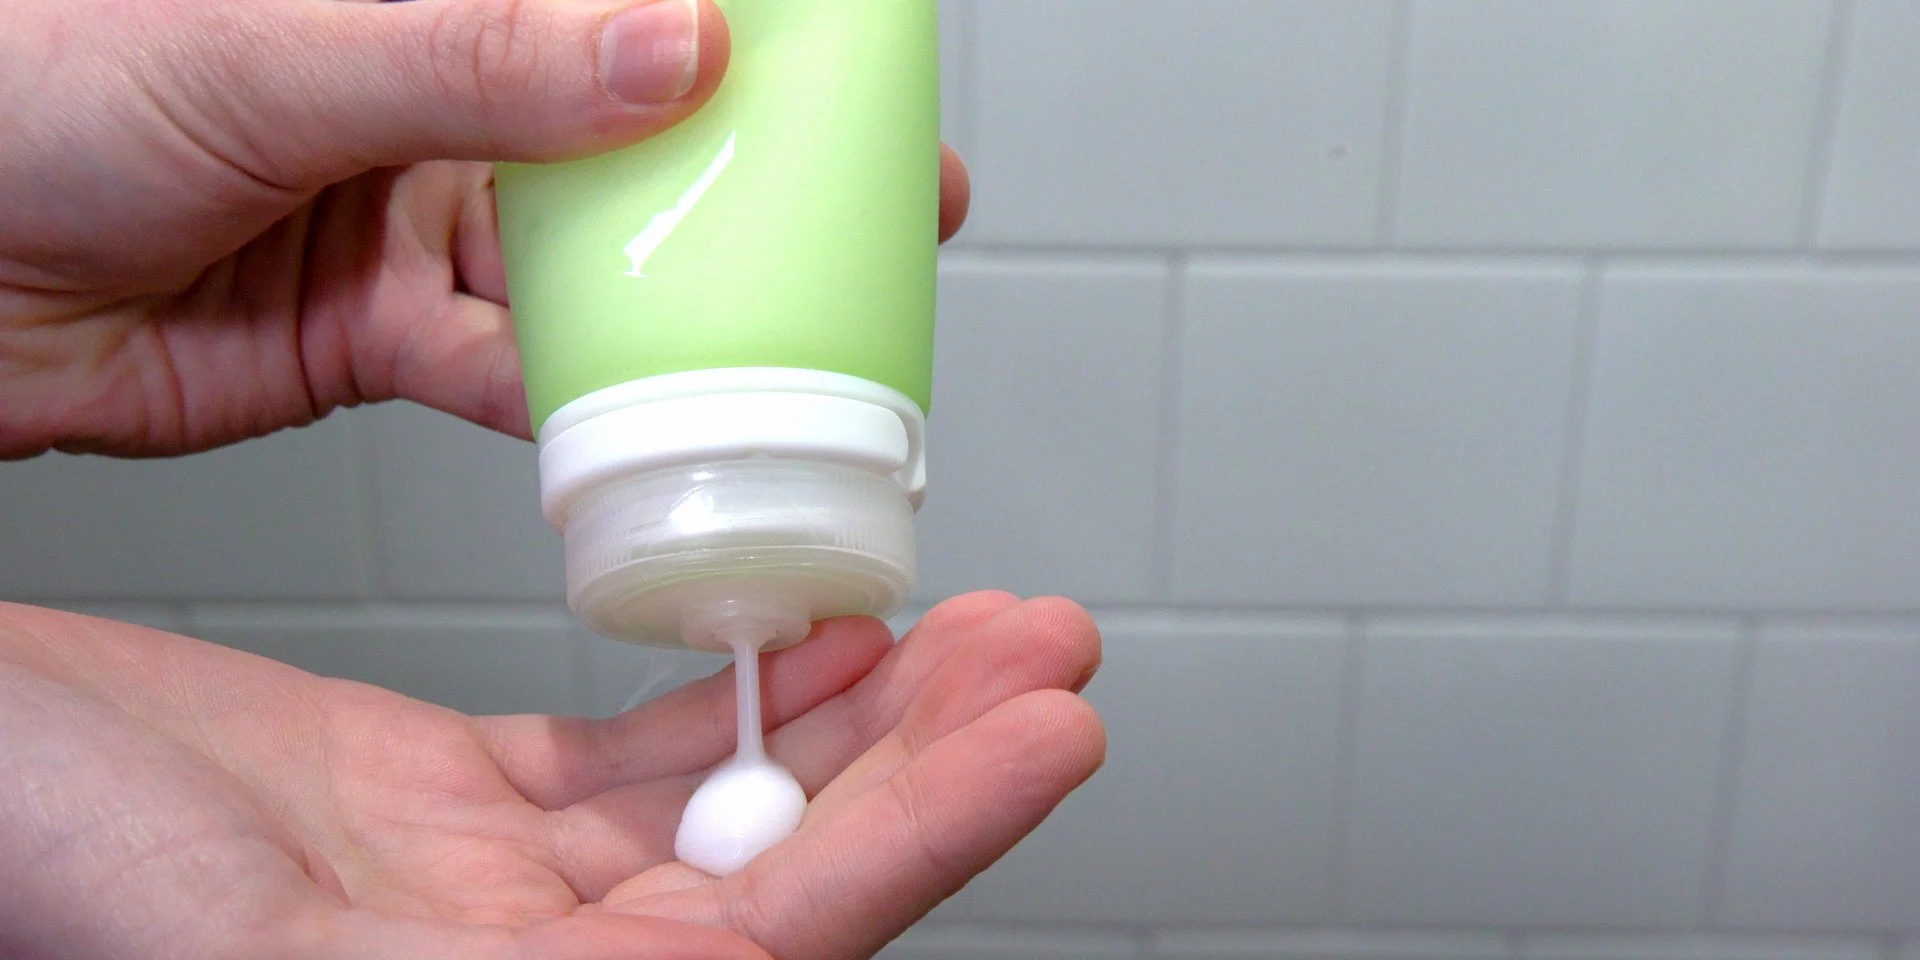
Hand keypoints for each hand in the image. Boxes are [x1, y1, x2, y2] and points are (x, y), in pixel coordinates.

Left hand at [0, 0, 971, 457]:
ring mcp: (415, 218)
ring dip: (682, 306)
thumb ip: (476, 56)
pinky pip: (511, 370)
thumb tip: (675, 45)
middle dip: (759, 177)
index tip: (851, 62)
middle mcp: (434, 96)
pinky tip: (638, 419)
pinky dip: (574, 404)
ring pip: (589, 264)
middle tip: (882, 203)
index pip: (617, 3)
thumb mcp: (273, 51)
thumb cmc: (37, 92)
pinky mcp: (384, 333)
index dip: (746, 29)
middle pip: (637, 134)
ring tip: (790, 333)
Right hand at [0, 592, 1102, 959]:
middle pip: (788, 874)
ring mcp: (495, 897)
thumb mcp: (247, 940)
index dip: (925, 840)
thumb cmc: (35, 844)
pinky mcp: (458, 812)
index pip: (774, 948)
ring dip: (868, 710)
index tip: (1050, 733)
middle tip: (1051, 649)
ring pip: (733, 808)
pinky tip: (827, 636)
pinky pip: (642, 760)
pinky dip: (743, 692)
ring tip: (986, 627)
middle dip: (937, 759)